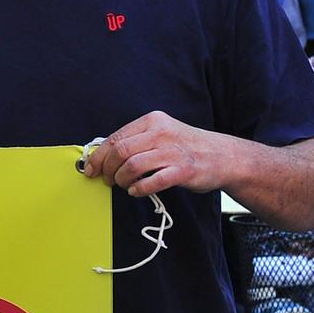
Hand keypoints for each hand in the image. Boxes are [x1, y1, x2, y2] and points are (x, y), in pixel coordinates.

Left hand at [80, 110, 235, 197]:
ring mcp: (173, 151)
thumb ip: (136, 141)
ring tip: (124, 185)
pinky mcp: (183, 170)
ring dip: (122, 180)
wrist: (222, 156)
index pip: (115, 138)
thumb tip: (103, 156)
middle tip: (108, 180)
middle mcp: (162, 133)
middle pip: (120, 152)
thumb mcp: (161, 134)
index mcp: (152, 121)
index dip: (98, 156)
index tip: (91, 169)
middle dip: (108, 170)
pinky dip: (138, 189)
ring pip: (132, 166)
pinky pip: (151, 182)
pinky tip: (137, 191)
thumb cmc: (186, 147)